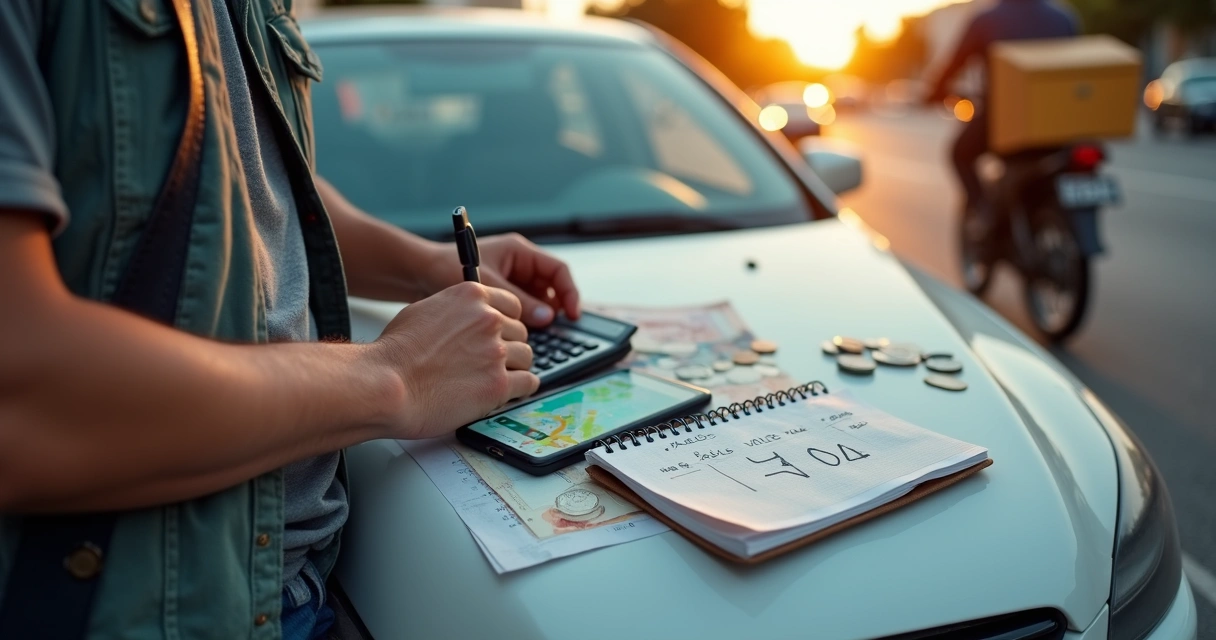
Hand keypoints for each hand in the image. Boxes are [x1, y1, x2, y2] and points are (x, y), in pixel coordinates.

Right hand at [372, 282, 538, 438]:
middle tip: (490, 362)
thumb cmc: (395, 352)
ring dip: (514, 369)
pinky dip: (520, 389)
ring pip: (526, 358)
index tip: (501, 335)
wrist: (386, 384)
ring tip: (493, 378)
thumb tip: (465, 319)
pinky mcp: (498, 384)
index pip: (512, 306)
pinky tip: (506, 392)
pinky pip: (529, 384)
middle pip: (520, 333)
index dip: (506, 323)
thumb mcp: (423, 311)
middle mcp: (489, 320)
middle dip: (508, 348)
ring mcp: (496, 352)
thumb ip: (455, 311)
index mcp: (472, 297)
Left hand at [427, 233, 579, 327]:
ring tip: (537, 335)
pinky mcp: (501, 298)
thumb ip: (518, 301)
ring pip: (538, 301)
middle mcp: (518, 266)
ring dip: (540, 317)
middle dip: (556, 308)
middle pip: (551, 288)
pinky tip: (519, 336)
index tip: (572, 314)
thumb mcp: (486, 285)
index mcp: (519, 252)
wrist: (416, 275)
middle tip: (557, 329)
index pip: (557, 270)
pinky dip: (525, 323)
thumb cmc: (444, 268)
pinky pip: (522, 310)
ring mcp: (510, 282)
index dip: (569, 292)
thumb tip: (548, 318)